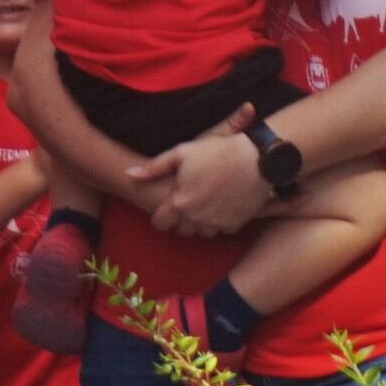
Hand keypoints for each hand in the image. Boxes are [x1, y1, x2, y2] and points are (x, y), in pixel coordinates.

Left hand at [123, 112, 279, 237]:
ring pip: (202, 233)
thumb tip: (129, 175)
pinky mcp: (235, 225)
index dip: (160, 218)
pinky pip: (222, 230)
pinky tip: (221, 205)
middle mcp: (196, 218)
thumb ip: (154, 168)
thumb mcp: (181, 153)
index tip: (165, 210)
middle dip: (181, 221)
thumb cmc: (216, 152)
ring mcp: (217, 224)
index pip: (160, 223)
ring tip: (205, 204)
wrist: (256, 159)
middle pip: (182, 231)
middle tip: (187, 205)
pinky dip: (220, 222)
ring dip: (200, 223)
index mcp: (180, 202)